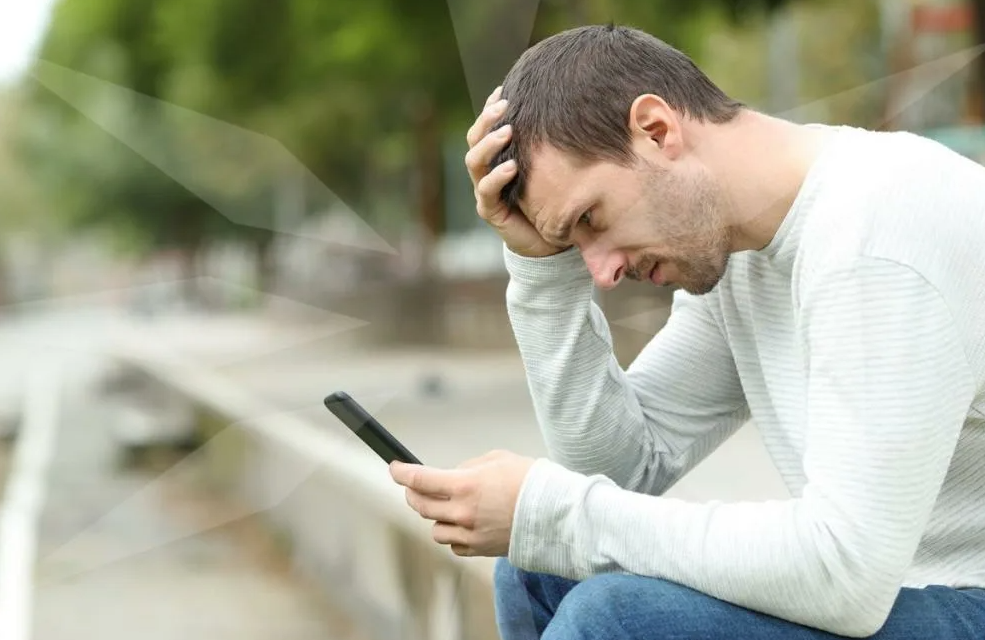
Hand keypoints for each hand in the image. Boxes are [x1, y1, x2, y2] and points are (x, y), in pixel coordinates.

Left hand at [389, 449, 535, 556]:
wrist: (555, 513)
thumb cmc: (530, 480)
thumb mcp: (497, 459)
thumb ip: (469, 467)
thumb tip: (453, 475)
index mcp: (465, 486)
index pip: (420, 480)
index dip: (402, 473)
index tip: (395, 469)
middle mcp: (463, 512)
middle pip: (420, 506)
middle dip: (412, 493)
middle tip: (412, 486)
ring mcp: (470, 534)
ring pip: (434, 529)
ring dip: (434, 516)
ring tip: (444, 506)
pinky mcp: (480, 550)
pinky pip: (454, 545)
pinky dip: (452, 534)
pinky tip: (461, 524)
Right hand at [465, 87, 562, 257]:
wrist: (552, 242)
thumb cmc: (554, 199)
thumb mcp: (553, 166)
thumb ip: (552, 144)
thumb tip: (574, 107)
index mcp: (498, 157)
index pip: (487, 127)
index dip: (490, 108)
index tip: (503, 90)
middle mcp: (487, 171)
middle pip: (475, 138)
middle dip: (487, 120)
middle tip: (504, 105)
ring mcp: (486, 191)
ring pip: (474, 161)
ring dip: (489, 145)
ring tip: (507, 132)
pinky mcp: (490, 211)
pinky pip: (486, 191)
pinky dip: (497, 178)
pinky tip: (512, 167)